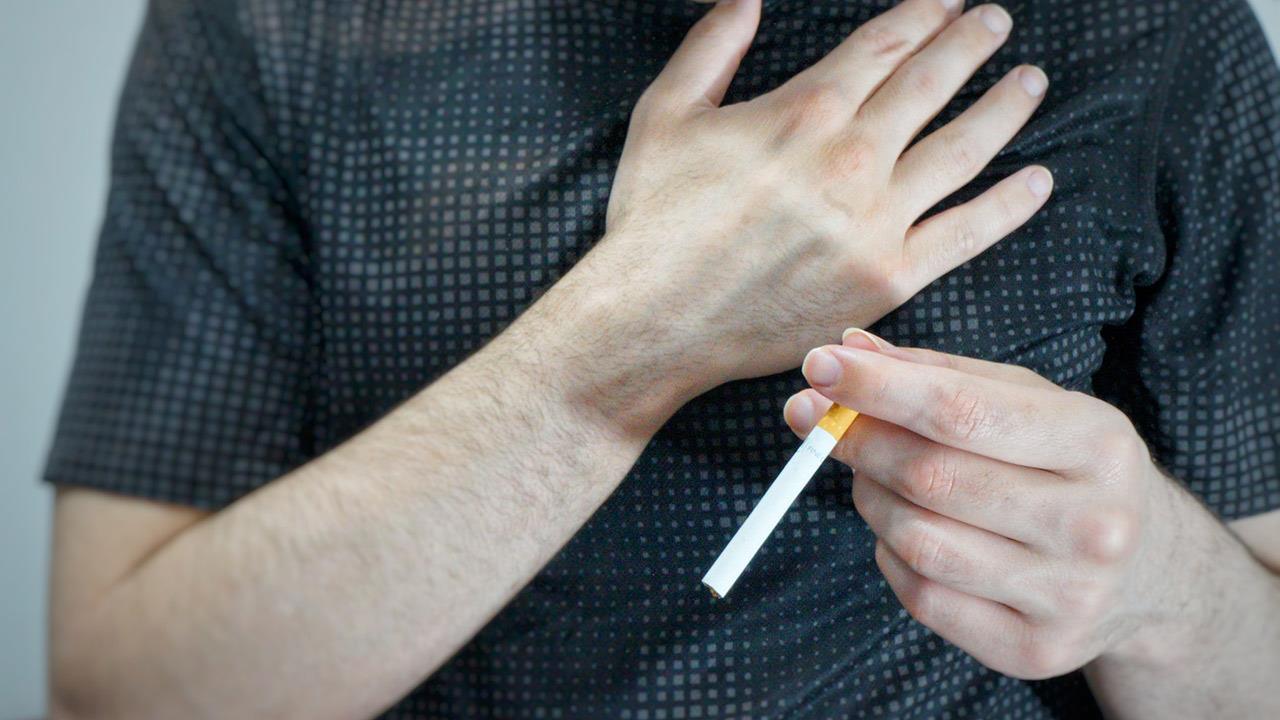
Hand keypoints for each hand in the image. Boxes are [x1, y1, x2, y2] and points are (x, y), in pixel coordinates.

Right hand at [567, 0, 1052, 397]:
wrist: (656, 319)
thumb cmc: (654, 220)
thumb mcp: (664, 114)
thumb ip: (710, 48)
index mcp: (804, 109)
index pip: (886, 44)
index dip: (924, 14)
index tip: (947, 1)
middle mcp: (853, 157)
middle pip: (933, 82)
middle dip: (971, 43)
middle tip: (996, 23)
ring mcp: (878, 219)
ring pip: (964, 147)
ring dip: (1006, 106)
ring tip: (1030, 81)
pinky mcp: (889, 276)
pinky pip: (966, 233)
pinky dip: (1010, 205)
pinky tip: (1038, 180)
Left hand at [782, 329, 1197, 679]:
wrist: (1150, 570)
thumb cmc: (1068, 467)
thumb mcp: (1028, 402)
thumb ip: (937, 374)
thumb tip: (847, 351)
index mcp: (1097, 443)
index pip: (962, 411)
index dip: (879, 388)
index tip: (820, 366)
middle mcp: (1093, 524)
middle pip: (931, 476)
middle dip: (858, 440)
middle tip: (819, 419)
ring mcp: (1067, 595)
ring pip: (917, 538)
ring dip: (870, 497)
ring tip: (871, 476)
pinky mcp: (1034, 650)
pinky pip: (922, 595)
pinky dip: (889, 554)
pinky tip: (903, 529)